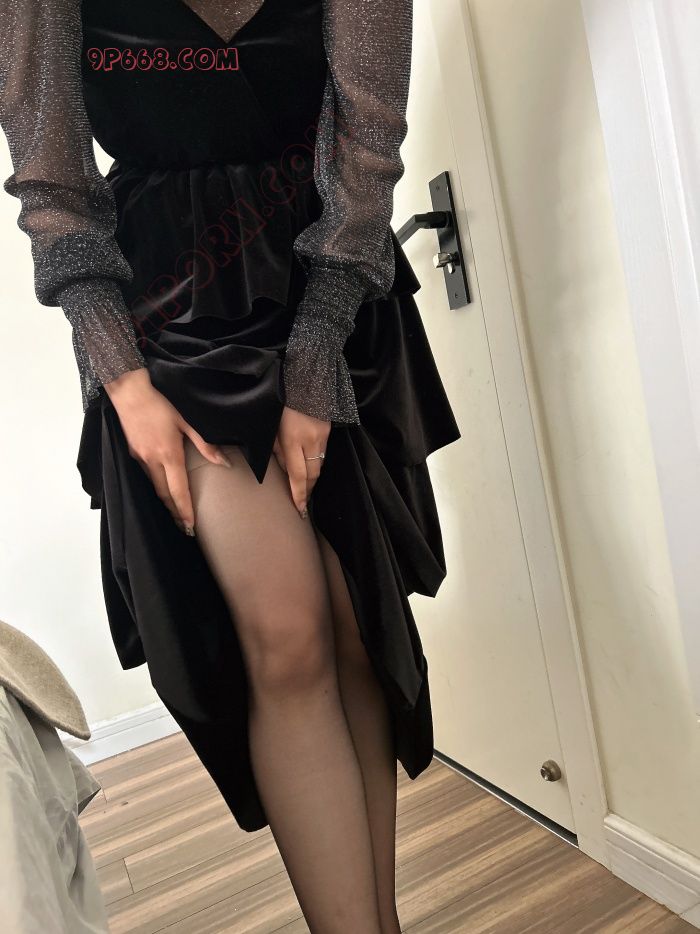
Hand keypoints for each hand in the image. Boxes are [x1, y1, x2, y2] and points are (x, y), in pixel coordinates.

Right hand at [104, 368, 231, 534]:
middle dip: (175, 513)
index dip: (184, 510)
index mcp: (168, 454)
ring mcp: (140, 458)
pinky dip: (157, 486)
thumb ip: (205, 444)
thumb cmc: (161, 404)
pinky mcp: (133, 453)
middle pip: (164, 495)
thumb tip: (224, 463)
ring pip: (154, 487)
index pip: (178, 490)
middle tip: (185, 528)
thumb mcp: (187, 421)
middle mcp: (152, 460)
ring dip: (166, 501)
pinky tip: (164, 488)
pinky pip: (147, 475)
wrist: (130, 392)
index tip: (190, 526)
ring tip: (177, 514)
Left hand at [272, 405, 330, 516]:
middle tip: (302, 503)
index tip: (300, 508)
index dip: (299, 494)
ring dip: (312, 477)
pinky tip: (309, 466)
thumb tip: (284, 470)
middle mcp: (311, 440)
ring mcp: (322, 436)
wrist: (305, 379)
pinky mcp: (328, 430)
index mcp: (293, 439)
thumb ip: (277, 450)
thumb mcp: (272, 426)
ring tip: (304, 487)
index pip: (298, 475)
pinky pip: (322, 453)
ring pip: (319, 465)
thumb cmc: (281, 401)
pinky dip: (315, 462)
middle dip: (307, 490)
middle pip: (313, 474)